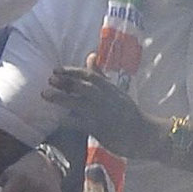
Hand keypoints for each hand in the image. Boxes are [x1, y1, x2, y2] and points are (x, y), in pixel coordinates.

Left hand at [44, 64, 158, 156]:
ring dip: (62, 98)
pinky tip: (58, 118)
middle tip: (50, 78)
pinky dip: (70, 120)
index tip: (56, 69)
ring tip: (46, 94)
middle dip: (67, 81)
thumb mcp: (117, 92)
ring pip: (81, 103)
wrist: (146, 135)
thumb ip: (101, 76)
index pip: (91, 76)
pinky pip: (83, 123)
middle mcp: (107, 99)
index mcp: (111, 89)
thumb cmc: (130, 115)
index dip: (72, 71)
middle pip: (85, 86)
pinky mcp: (102, 130)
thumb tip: (90, 56)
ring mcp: (104, 114)